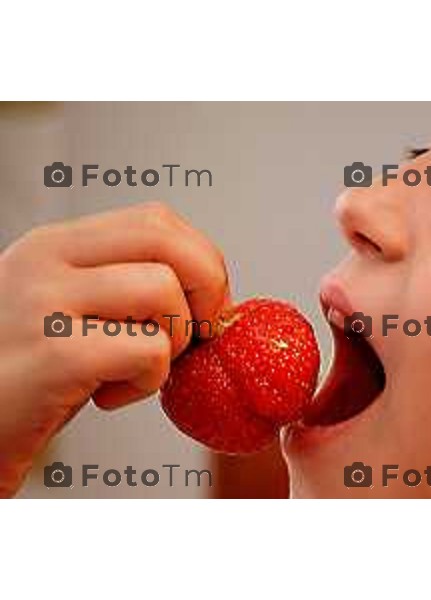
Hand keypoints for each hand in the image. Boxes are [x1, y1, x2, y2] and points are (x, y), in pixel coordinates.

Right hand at [0, 202, 227, 495]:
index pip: (157, 220)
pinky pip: (149, 349)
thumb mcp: (69, 308)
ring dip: (175, 339)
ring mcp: (44, 302)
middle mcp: (46, 260)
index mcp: (57, 245)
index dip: (202, 261)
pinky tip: (108, 394)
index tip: (205, 305)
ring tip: (137, 368)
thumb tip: (210, 289)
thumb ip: (123, 283)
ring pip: (163, 289)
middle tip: (199, 331)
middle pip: (167, 238)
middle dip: (208, 287)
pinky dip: (150, 380)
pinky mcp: (54, 354)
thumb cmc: (26, 374)